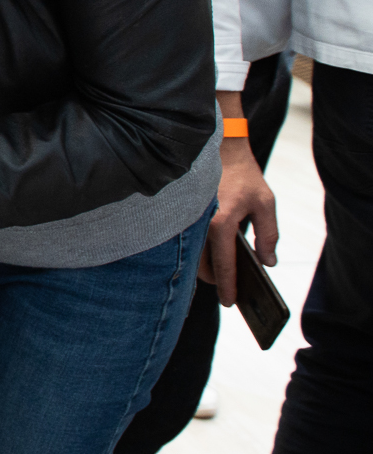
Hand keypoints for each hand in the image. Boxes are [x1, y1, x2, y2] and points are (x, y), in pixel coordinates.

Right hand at [202, 136, 277, 305]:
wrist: (218, 150)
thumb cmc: (243, 176)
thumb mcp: (265, 203)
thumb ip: (268, 235)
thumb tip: (268, 262)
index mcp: (221, 222)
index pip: (224, 264)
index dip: (229, 286)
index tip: (231, 303)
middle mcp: (200, 224)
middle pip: (202, 266)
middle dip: (215, 281)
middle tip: (229, 289)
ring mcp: (189, 220)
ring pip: (192, 256)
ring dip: (205, 268)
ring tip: (221, 274)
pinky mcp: (184, 216)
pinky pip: (188, 243)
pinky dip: (198, 254)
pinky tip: (210, 256)